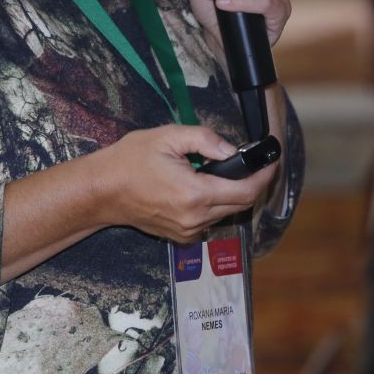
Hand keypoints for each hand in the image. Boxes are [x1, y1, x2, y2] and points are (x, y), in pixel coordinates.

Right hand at [94, 125, 279, 243]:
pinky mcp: (180, 236)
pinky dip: (213, 204)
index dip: (264, 176)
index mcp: (195, 194)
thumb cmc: (130, 160)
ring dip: (230, 194)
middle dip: (251, 183)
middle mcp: (195, 218)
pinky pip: (209, 220)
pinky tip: (200, 186)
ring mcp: (188, 231)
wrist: (102, 191)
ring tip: (220, 171)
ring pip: (226, 213)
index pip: (246, 191)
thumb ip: (204, 140)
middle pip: (240, 204)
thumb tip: (231, 148)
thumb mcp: (167, 137)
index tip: (271, 161)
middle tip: (251, 161)